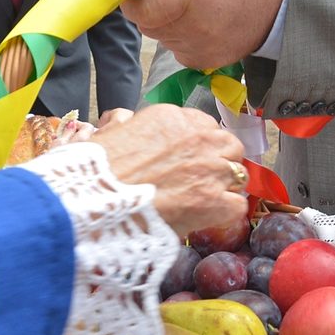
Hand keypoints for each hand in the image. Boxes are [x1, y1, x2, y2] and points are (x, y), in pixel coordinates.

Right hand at [92, 104, 247, 236]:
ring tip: (205, 198)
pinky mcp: (215, 201)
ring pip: (238, 171)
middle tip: (199, 178)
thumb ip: (124, 123)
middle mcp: (197, 137)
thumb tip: (122, 120)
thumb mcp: (107, 133)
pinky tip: (206, 217)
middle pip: (227, 144)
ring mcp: (210, 169)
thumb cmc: (97, 171)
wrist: (98, 205)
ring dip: (225, 184)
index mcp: (171, 118)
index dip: (196, 143)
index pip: (202, 124)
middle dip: (217, 159)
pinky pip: (237, 204)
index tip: (186, 157)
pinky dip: (224, 212)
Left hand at [120, 0, 286, 68]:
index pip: (140, 9)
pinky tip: (200, 19)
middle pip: (146, 24)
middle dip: (150, 6)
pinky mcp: (206, 62)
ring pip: (159, 36)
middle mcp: (194, 26)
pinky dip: (179, 35)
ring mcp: (201, 48)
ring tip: (193, 2)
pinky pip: (175, 48)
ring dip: (165, 20)